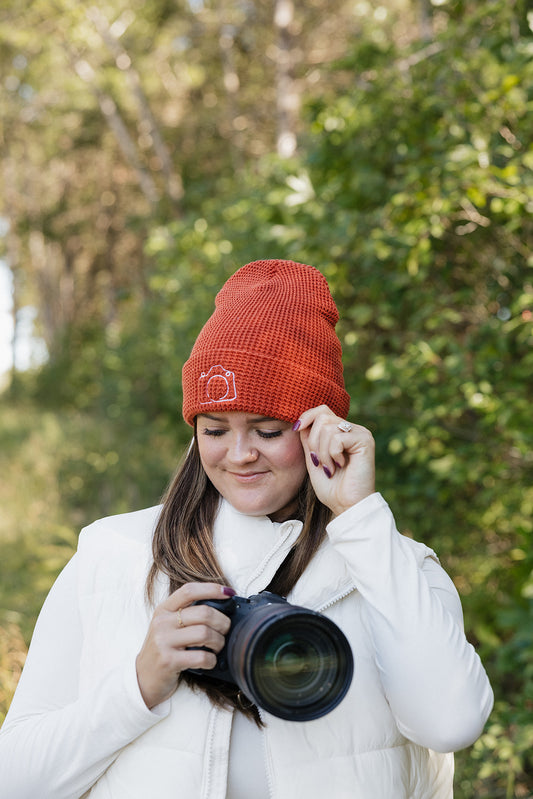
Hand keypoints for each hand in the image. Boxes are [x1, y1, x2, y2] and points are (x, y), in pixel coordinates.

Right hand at [136, 582, 233, 708]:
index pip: (189, 590)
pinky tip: (209, 661)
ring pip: (205, 634)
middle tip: (225, 630)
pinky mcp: (168, 661)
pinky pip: (201, 656)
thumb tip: (221, 605)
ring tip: (217, 646)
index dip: (212, 589)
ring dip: (219, 642)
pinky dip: (212, 660)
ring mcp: (163, 641)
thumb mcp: (168, 625)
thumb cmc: (163, 649)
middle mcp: (162, 622)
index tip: (228, 592)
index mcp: (164, 609)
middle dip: (222, 622)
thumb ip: (187, 613)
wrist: (143, 678)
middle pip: (204, 613)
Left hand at [295, 405, 375, 516]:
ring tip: (330, 468)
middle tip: (319, 461)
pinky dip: (332, 454)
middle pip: (322, 416)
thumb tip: (300, 421)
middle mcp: (353, 429)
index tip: (296, 429)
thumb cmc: (331, 487)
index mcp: (342, 431)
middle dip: (313, 441)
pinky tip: (341, 465)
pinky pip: (337, 438)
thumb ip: (309, 439)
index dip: (306, 416)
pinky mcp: (365, 441)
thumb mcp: (313, 459)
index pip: (322, 410)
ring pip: (327, 427)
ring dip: (322, 452)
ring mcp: (361, 433)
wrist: (346, 505)